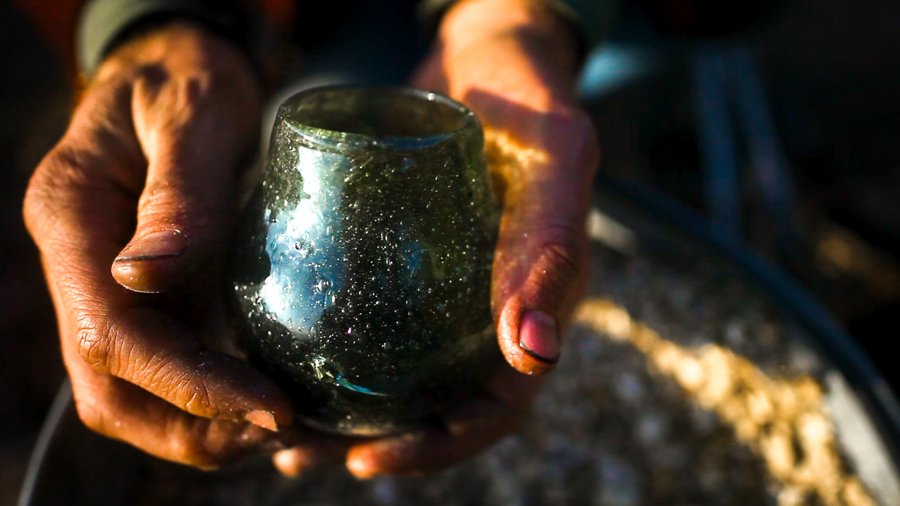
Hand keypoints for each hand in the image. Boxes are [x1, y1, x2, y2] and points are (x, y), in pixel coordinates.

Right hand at [23, 23, 311, 468]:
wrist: (178, 63)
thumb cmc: (185, 74)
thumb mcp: (189, 115)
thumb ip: (174, 196)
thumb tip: (144, 280)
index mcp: (72, 217)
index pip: (114, 337)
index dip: (189, 386)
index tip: (269, 409)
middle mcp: (80, 264)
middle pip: (110, 388)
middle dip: (192, 427)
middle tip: (280, 432)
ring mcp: (110, 284)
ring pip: (135, 390)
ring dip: (204, 425)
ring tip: (284, 428)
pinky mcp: (149, 291)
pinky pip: (169, 362)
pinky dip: (215, 395)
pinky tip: (271, 396)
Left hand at [273, 0, 599, 477]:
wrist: (488, 51)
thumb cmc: (529, 98)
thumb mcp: (552, 160)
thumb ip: (548, 244)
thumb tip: (532, 355)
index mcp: (534, 304)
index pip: (497, 404)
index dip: (441, 446)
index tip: (369, 460)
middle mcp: (487, 306)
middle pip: (437, 402)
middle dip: (375, 441)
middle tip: (301, 454)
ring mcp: (444, 284)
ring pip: (398, 370)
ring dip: (342, 410)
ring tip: (280, 431)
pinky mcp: (402, 255)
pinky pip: (369, 315)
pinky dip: (327, 346)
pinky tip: (276, 353)